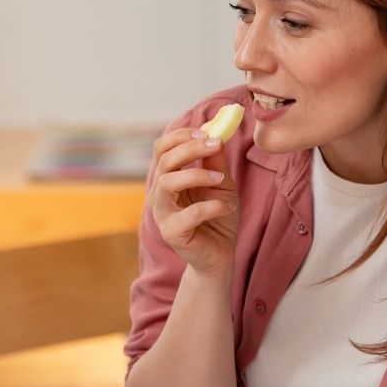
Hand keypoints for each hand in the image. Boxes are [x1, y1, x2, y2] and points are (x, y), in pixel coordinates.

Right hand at [148, 126, 238, 278]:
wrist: (219, 254)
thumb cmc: (217, 216)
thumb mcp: (221, 183)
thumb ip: (215, 160)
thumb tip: (217, 132)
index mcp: (167, 179)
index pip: (161, 149)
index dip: (181, 136)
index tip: (206, 133)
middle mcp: (159, 195)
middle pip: (164, 161)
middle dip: (190, 149)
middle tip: (215, 145)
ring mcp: (163, 214)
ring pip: (167, 183)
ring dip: (197, 175)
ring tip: (220, 179)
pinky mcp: (172, 233)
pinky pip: (189, 214)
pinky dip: (212, 206)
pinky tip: (227, 207)